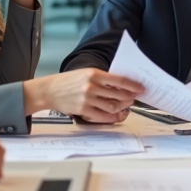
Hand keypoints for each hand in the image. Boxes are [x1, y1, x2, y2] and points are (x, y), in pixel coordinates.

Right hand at [23, 69, 144, 122]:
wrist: (49, 90)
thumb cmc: (67, 81)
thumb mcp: (85, 73)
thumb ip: (102, 79)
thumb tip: (121, 85)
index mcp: (94, 74)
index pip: (119, 80)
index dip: (133, 85)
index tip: (141, 88)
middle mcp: (92, 86)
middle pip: (118, 95)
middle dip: (129, 98)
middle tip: (134, 98)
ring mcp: (87, 99)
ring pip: (112, 106)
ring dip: (122, 107)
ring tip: (124, 106)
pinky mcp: (83, 110)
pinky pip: (103, 116)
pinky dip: (111, 117)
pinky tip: (115, 115)